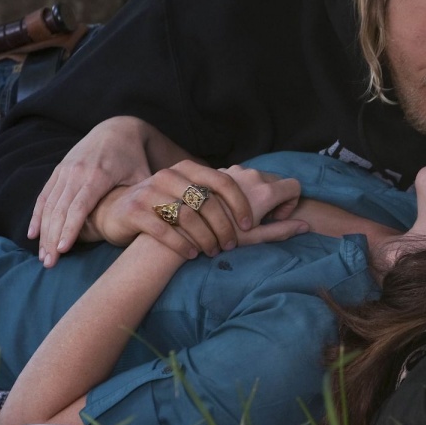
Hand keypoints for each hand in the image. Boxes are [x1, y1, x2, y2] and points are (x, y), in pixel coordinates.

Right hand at [32, 117, 154, 266]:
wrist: (117, 128)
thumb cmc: (134, 158)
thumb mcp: (141, 175)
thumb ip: (141, 199)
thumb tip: (151, 228)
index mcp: (98, 175)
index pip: (79, 206)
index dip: (70, 228)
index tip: (62, 249)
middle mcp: (76, 173)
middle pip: (60, 210)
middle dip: (52, 239)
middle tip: (49, 264)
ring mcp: (65, 171)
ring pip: (49, 206)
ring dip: (43, 232)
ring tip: (43, 256)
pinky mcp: (58, 170)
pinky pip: (44, 196)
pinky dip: (37, 216)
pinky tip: (33, 234)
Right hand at [85, 162, 306, 260]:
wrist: (119, 214)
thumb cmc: (178, 214)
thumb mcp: (215, 208)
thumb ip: (258, 216)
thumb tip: (306, 226)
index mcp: (196, 170)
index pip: (232, 181)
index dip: (244, 205)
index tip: (251, 225)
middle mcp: (174, 175)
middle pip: (211, 202)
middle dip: (223, 226)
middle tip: (230, 244)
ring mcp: (153, 189)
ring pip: (188, 216)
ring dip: (203, 237)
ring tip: (210, 252)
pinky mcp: (136, 208)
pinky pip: (163, 227)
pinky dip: (180, 243)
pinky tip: (191, 254)